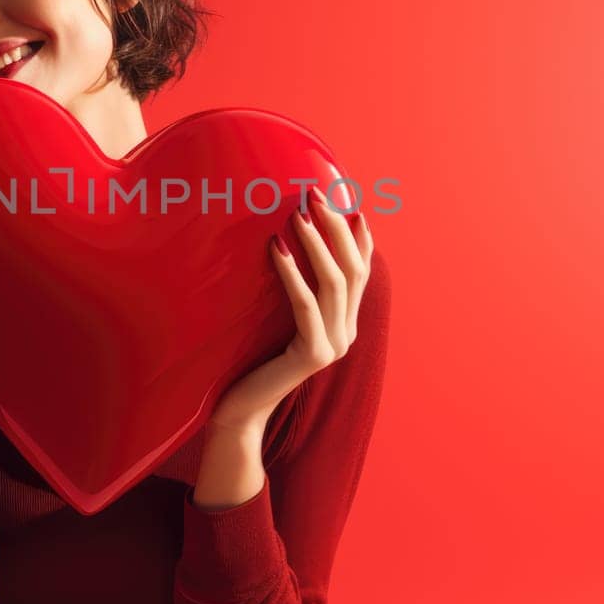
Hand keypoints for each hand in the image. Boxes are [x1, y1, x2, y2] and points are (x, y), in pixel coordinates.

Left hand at [207, 185, 373, 436]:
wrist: (241, 409)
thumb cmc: (252, 360)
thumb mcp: (278, 318)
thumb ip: (295, 292)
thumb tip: (290, 242)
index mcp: (344, 324)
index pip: (361, 272)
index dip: (360, 238)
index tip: (349, 203)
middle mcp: (346, 334)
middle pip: (353, 270)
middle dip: (336, 228)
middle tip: (315, 194)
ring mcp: (334, 346)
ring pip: (334, 283)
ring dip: (317, 243)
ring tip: (298, 213)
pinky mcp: (313, 355)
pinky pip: (305, 305)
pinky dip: (292, 273)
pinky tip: (277, 248)